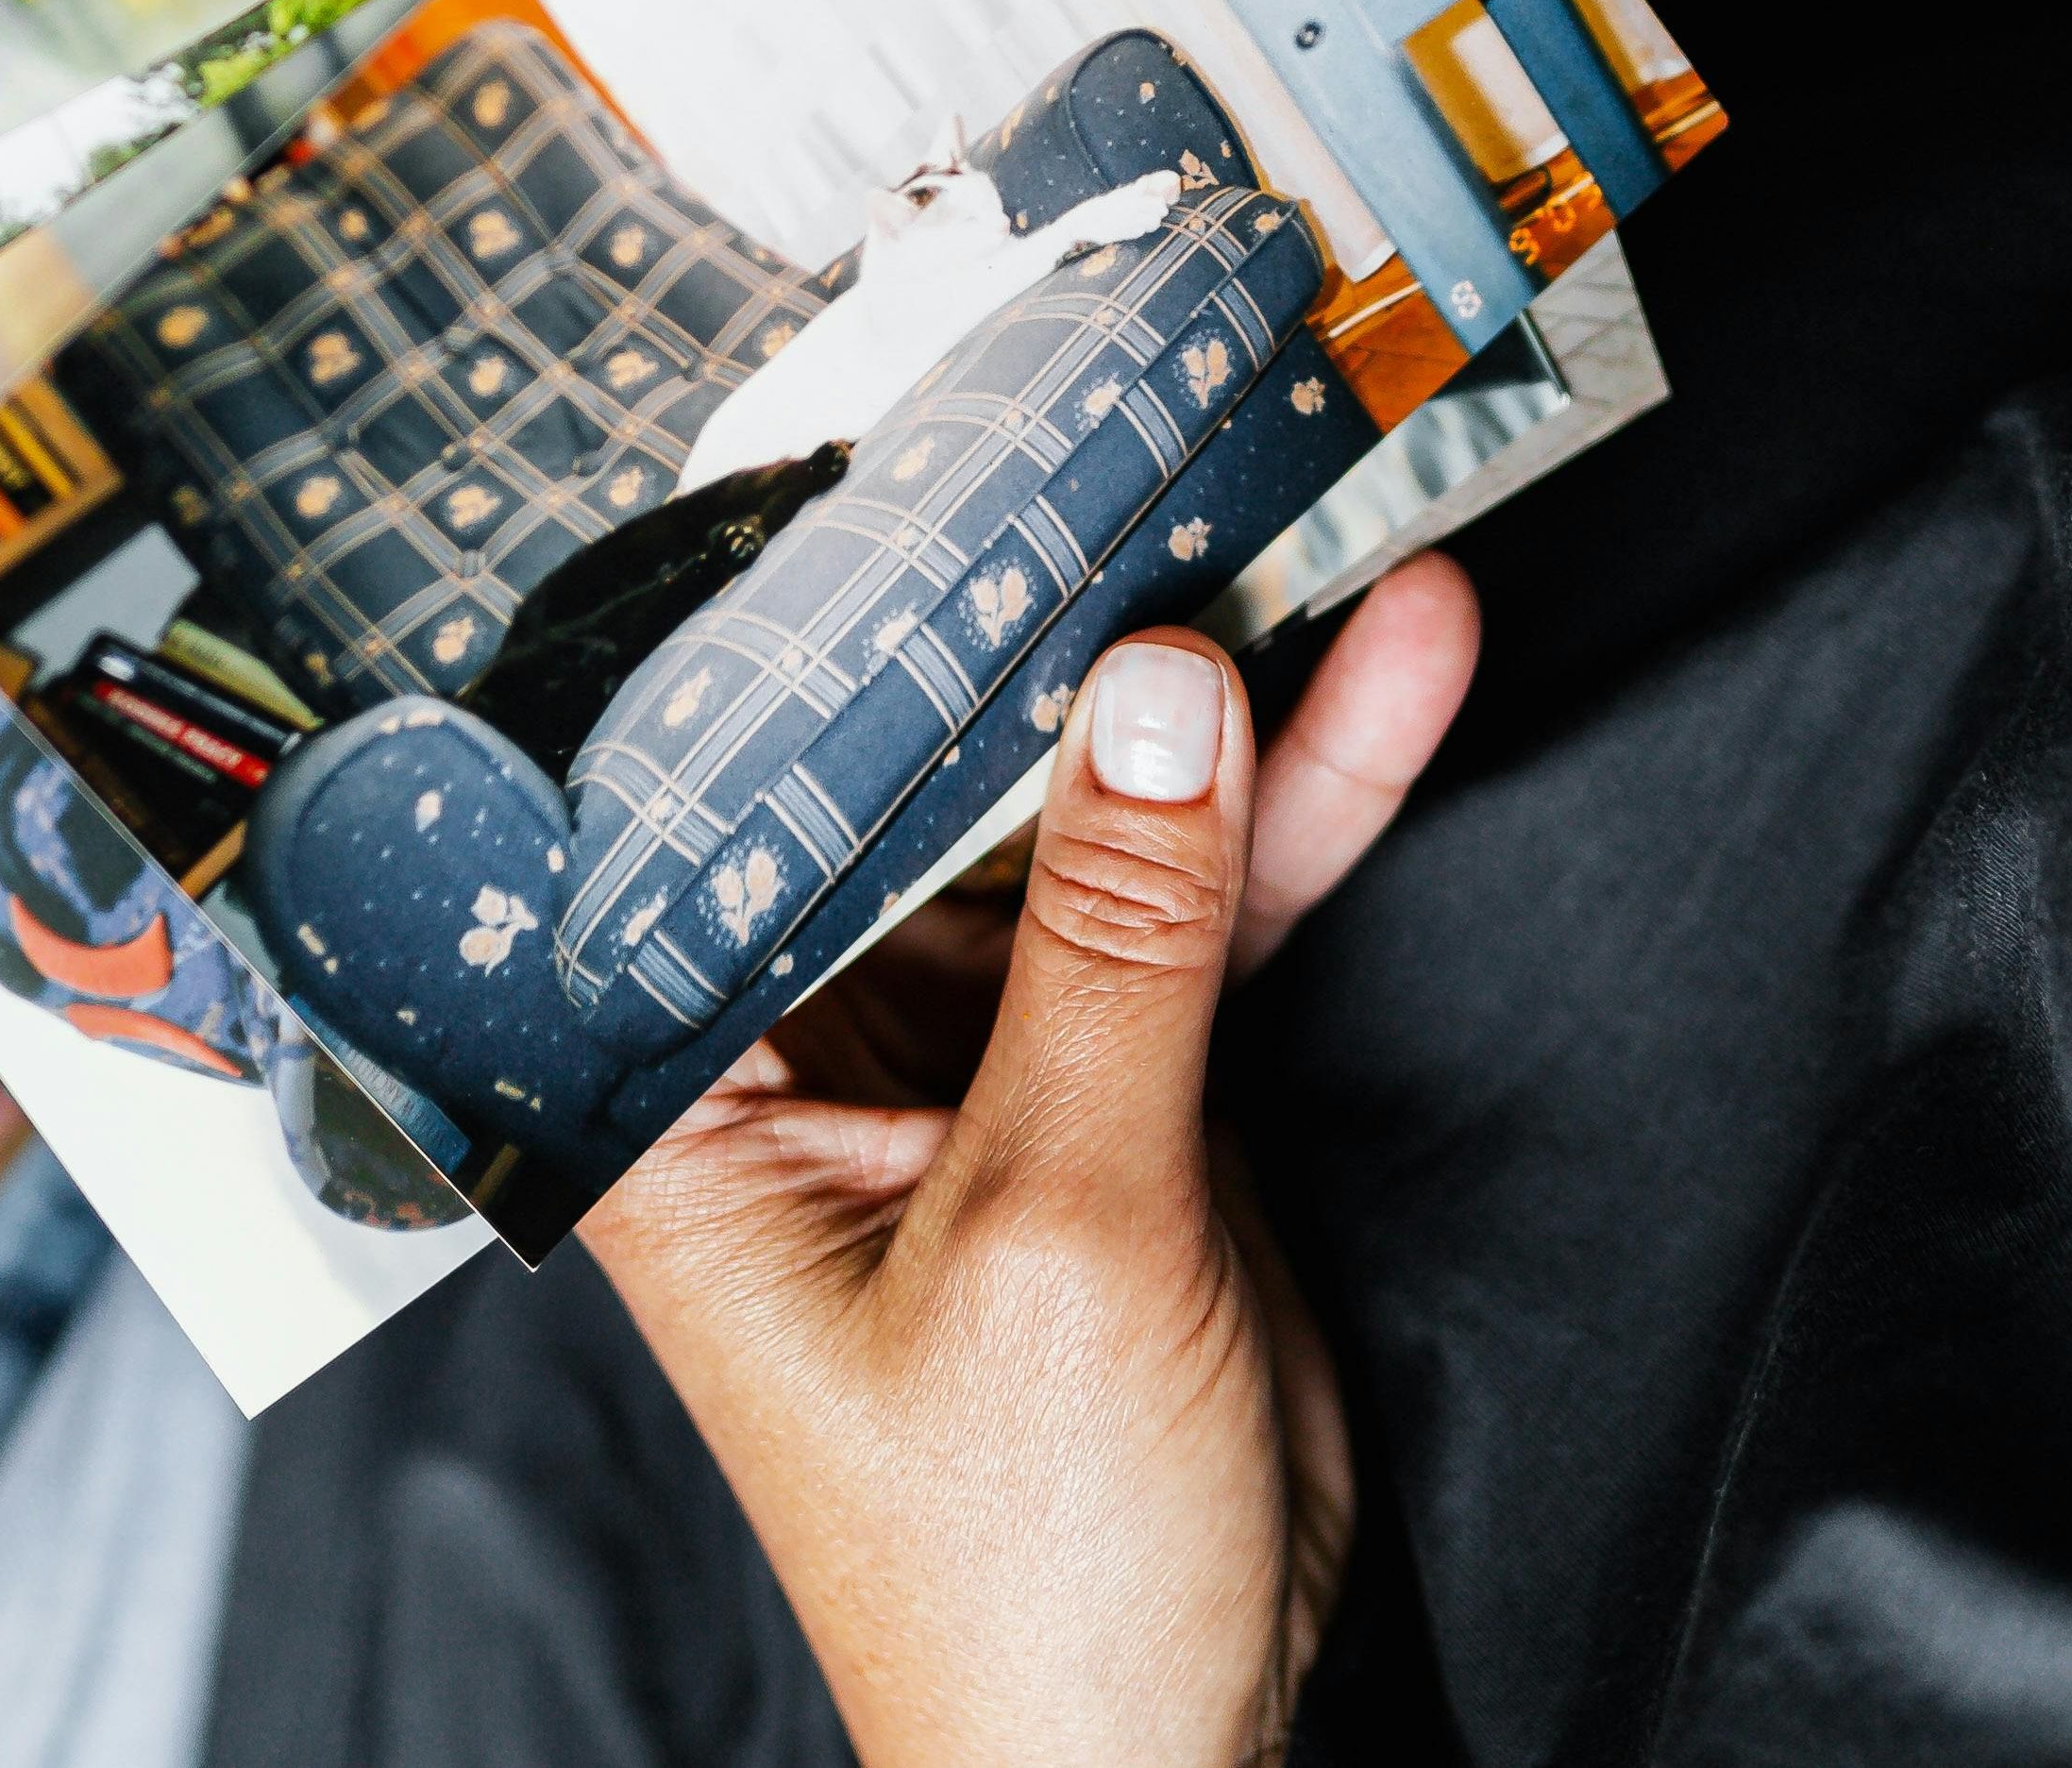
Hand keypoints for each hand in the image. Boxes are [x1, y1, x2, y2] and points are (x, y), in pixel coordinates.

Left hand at [579, 556, 1480, 1767]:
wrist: (1160, 1750)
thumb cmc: (1016, 1570)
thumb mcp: (1065, 1226)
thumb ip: (1116, 946)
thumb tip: (1156, 696)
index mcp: (681, 1093)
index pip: (727, 803)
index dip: (833, 632)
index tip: (940, 466)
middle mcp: (796, 1053)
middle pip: (915, 784)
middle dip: (1048, 628)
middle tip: (1154, 435)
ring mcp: (961, 1062)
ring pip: (1083, 819)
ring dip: (1212, 689)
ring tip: (1315, 497)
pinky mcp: (1110, 1092)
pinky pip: (1200, 908)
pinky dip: (1298, 801)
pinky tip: (1389, 666)